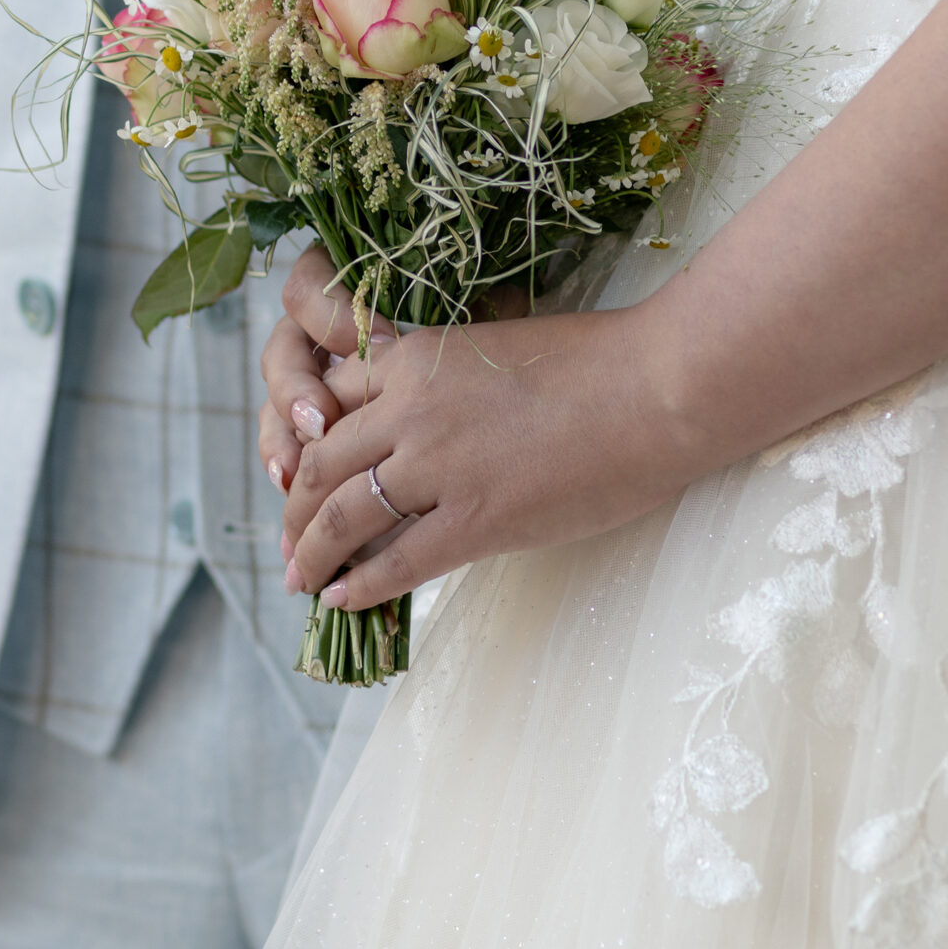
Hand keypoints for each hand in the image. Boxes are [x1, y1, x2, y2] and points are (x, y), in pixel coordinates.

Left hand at [271, 248, 695, 614]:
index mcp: (417, 358)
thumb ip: (447, 380)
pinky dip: (361, 586)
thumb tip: (426, 420)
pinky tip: (344, 601)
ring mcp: (439, 467)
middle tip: (288, 540)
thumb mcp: (497, 347)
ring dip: (313, 553)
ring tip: (301, 580)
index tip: (301, 474)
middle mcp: (411, 409)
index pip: (329, 401)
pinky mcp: (476, 520)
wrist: (659, 386)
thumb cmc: (601, 361)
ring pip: (344, 516)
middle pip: (321, 463)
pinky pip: (397, 562)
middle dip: (294, 508)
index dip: (305, 443)